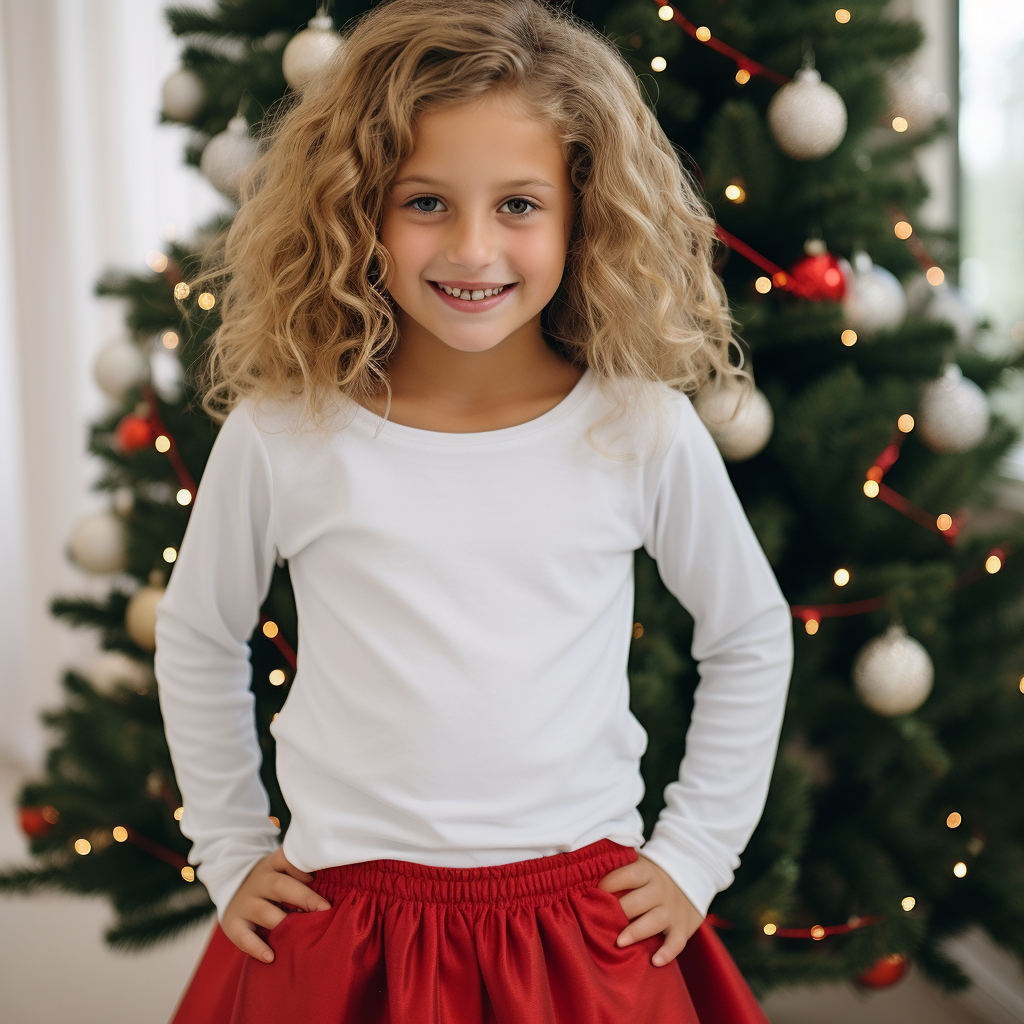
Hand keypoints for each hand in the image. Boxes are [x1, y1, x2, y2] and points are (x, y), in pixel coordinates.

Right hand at [221, 846, 331, 962]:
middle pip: (279, 886)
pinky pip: (242, 936)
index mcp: (274, 865)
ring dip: (284, 923)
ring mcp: (244, 902)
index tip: (318, 878)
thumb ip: (302, 874)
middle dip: (304, 898)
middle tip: (325, 910)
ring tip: (303, 935)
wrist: (231, 887)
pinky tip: (271, 956)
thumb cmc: (270, 882)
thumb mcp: (282, 869)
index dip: (303, 868)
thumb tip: (337, 886)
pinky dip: (256, 947)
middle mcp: (258, 881)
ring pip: (264, 912)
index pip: (289, 860)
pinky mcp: (232, 923)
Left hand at [597, 853, 703, 966]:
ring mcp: (673, 909)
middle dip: (619, 912)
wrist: (692, 875)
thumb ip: (619, 868)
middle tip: (600, 922)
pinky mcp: (683, 927)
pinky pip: (677, 942)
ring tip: (619, 943)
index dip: (609, 884)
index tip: (592, 894)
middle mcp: (661, 889)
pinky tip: (655, 961)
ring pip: (655, 920)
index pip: (627, 876)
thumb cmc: (652, 874)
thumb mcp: (639, 863)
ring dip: (636, 932)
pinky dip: (668, 953)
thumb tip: (586, 877)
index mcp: (647, 871)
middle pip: (639, 901)